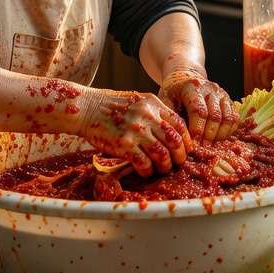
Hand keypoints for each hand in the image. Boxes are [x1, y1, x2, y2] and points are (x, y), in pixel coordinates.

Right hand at [72, 88, 188, 176]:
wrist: (87, 108)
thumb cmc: (112, 106)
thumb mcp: (138, 101)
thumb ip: (154, 113)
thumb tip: (171, 132)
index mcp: (153, 104)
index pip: (179, 124)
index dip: (186, 139)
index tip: (186, 148)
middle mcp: (147, 116)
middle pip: (174, 140)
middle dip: (180, 155)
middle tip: (178, 162)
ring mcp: (136, 131)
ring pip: (162, 154)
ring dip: (165, 166)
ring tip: (163, 169)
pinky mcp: (124, 145)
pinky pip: (144, 163)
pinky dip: (147, 171)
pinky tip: (145, 171)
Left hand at [158, 67, 239, 146]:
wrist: (186, 76)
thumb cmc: (174, 91)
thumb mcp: (165, 99)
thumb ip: (169, 115)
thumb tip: (174, 136)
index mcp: (193, 87)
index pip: (199, 111)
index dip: (197, 130)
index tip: (193, 144)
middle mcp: (211, 88)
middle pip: (215, 116)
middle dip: (209, 136)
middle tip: (201, 149)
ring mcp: (222, 94)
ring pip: (228, 118)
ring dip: (220, 136)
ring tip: (210, 145)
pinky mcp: (229, 100)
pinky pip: (235, 119)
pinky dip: (228, 132)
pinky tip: (218, 139)